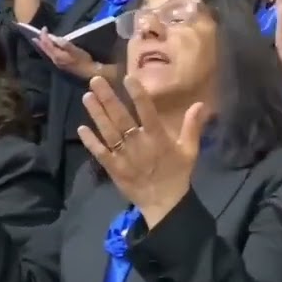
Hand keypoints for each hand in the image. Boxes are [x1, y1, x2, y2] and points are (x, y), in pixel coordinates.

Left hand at [34, 32, 94, 79]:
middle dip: (40, 41)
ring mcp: (57, 63)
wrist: (89, 72)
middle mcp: (55, 60)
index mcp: (57, 55)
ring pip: (47, 52)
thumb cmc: (83, 59)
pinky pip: (50, 55)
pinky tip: (49, 47)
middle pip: (45, 49)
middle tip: (36, 34)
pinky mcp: (61, 64)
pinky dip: (48, 49)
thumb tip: (52, 37)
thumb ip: (63, 43)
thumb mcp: (74, 49)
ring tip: (39, 40)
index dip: (44, 35)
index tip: (44, 28)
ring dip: (43, 45)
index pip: (47, 44)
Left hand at [78, 76, 207, 226]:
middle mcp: (139, 143)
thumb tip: (200, 103)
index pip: (147, 111)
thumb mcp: (190, 151)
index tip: (127, 78)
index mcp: (158, 138)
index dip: (137, 94)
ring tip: (87, 97)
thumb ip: (193, 126)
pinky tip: (81, 128)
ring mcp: (124, 156)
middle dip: (108, 98)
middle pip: (121, 118)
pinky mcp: (114, 168)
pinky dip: (91, 141)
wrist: (164, 204)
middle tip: (95, 80)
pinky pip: (100, 152)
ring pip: (108, 132)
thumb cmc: (177, 174)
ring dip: (97, 114)